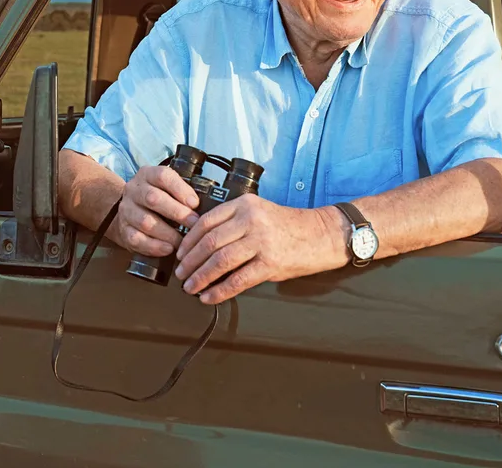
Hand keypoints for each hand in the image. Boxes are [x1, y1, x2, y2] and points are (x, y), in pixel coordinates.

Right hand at [109, 166, 199, 256]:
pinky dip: (154, 246)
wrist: (130, 212)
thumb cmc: (157, 199)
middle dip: (177, 213)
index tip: (195, 203)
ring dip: (168, 233)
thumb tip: (206, 206)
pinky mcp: (123, 230)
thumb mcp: (167, 188)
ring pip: (145, 221)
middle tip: (194, 223)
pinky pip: (136, 239)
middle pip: (153, 199)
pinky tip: (168, 249)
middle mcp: (134, 190)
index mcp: (147, 175)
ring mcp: (126, 210)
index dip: (180, 190)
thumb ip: (182, 192)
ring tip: (183, 240)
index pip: (162, 176)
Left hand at [174, 194, 347, 303]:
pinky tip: (209, 297)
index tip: (180, 253)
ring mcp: (261, 242)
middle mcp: (251, 220)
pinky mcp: (270, 263)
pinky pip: (238, 280)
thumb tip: (202, 245)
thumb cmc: (289, 226)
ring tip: (191, 287)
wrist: (322, 234)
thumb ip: (233, 223)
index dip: (188, 241)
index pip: (206, 222)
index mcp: (245, 205)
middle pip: (209, 243)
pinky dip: (219, 291)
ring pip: (220, 262)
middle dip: (190, 262)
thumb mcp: (259, 212)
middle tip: (181, 274)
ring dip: (200, 278)